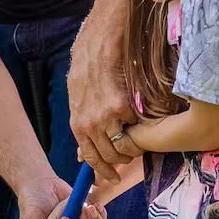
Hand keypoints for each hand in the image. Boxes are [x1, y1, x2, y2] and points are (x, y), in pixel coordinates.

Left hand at [68, 15, 134, 188]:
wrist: (99, 39)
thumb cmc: (87, 63)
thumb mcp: (76, 96)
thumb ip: (82, 123)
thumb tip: (81, 153)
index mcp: (77, 122)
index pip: (90, 158)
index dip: (103, 171)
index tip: (113, 178)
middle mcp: (90, 123)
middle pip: (111, 156)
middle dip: (123, 160)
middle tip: (132, 156)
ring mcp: (106, 116)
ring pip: (127, 145)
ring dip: (136, 145)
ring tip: (140, 138)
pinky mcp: (123, 106)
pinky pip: (138, 124)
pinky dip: (142, 122)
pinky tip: (142, 113)